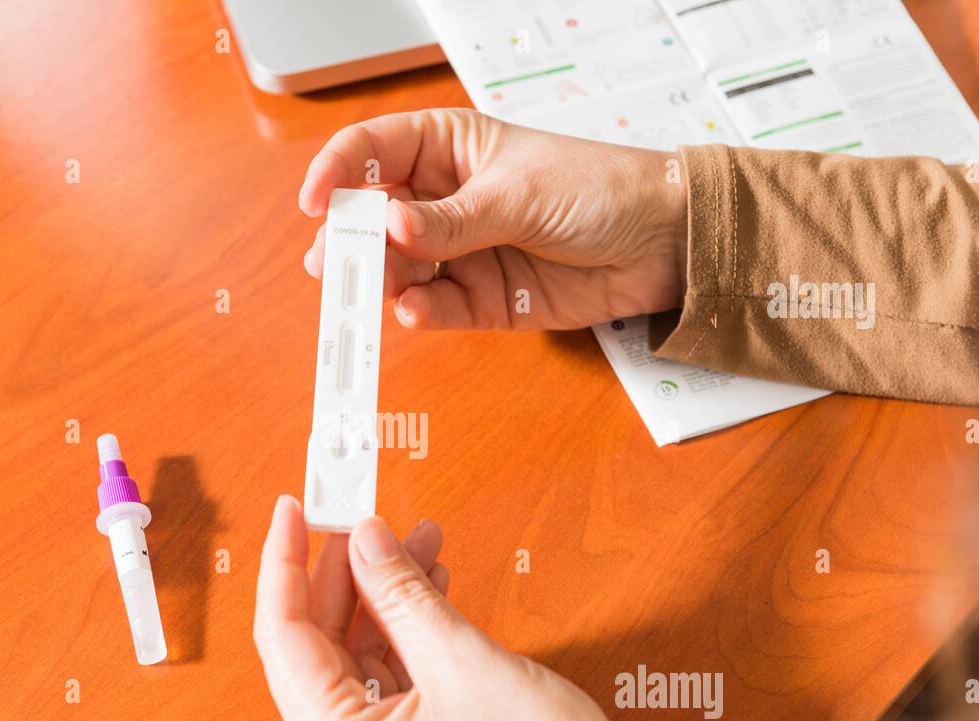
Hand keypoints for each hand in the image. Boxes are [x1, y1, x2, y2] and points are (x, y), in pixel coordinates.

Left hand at [252, 495, 659, 720]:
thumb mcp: (462, 659)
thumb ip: (399, 592)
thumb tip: (365, 541)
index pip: (283, 637)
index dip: (285, 564)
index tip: (292, 511)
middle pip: (318, 651)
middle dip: (347, 578)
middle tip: (366, 522)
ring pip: (355, 666)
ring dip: (382, 602)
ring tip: (412, 545)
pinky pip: (385, 689)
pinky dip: (402, 639)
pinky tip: (424, 590)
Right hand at [299, 108, 687, 331]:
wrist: (662, 244)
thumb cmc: (601, 189)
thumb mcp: (519, 195)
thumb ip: (451, 220)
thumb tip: (390, 226)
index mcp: (449, 148)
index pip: (374, 152)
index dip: (337, 173)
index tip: (316, 203)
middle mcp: (445, 200)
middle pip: (374, 218)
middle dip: (349, 240)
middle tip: (333, 263)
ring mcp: (460, 251)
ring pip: (397, 269)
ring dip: (380, 282)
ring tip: (375, 291)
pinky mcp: (480, 298)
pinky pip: (433, 308)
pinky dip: (418, 313)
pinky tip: (412, 311)